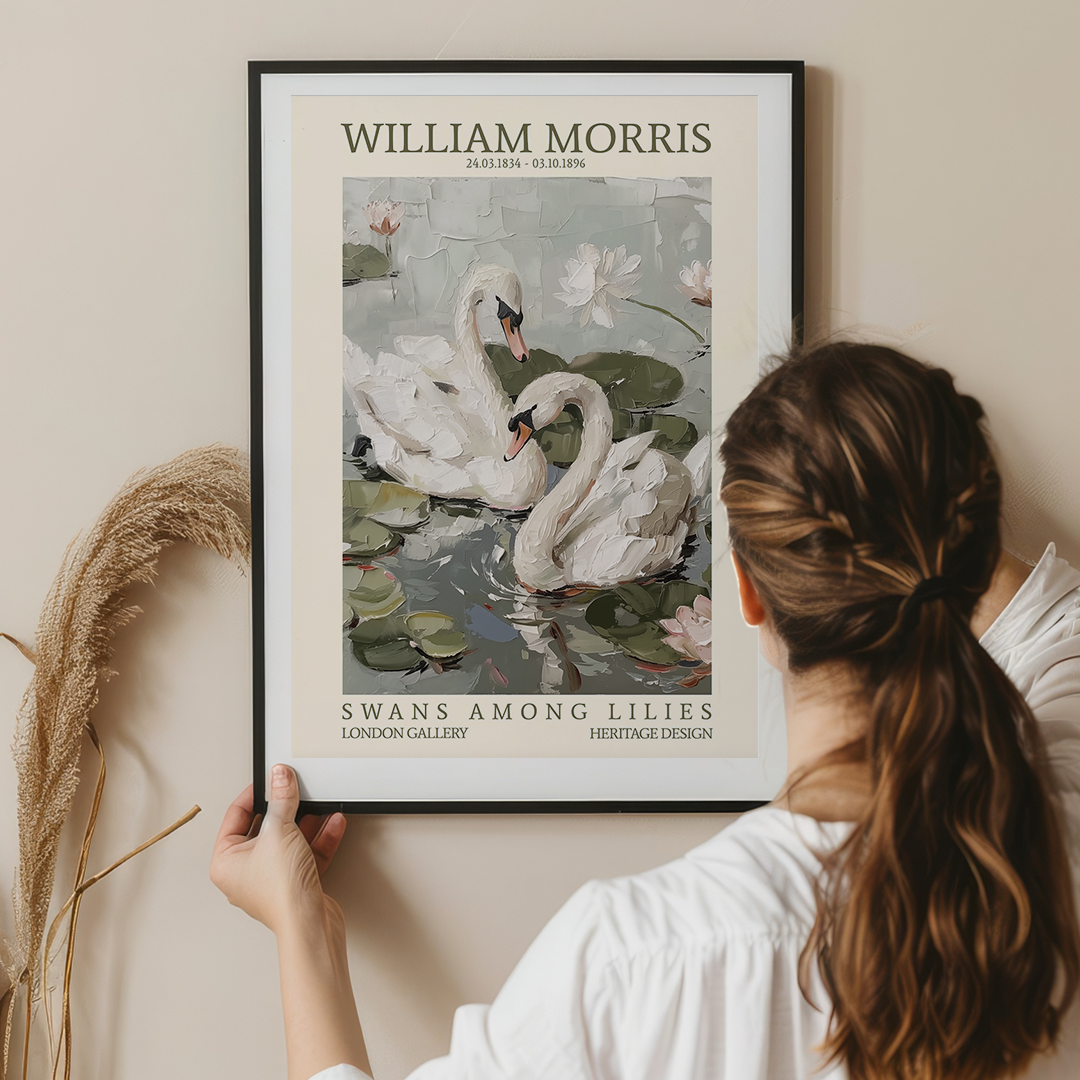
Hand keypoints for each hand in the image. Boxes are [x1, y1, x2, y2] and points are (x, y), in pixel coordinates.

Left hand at [210, 764, 346, 936]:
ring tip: (320, 804)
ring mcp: (272, 879)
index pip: (236, 817)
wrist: (309, 924)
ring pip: (289, 840)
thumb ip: (282, 799)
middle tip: (296, 790)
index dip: (255, 794)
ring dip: (308, 822)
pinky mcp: (296, 884)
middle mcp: (245, 872)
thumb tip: (279, 778)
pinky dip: (319, 838)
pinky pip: (306, 854)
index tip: (271, 779)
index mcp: (226, 861)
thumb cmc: (281, 891)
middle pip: (266, 828)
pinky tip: (333, 823)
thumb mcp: (280, 831)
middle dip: (287, 809)